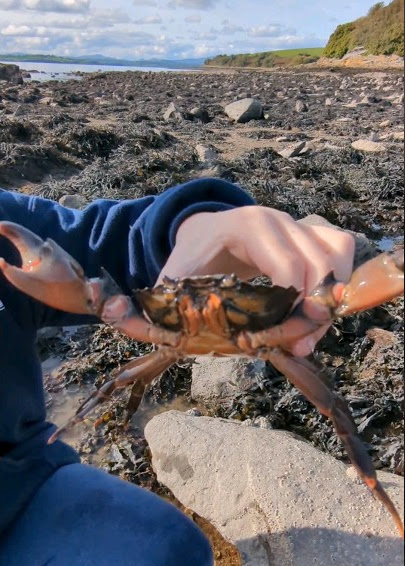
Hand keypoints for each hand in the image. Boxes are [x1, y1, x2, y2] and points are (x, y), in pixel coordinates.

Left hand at [157, 206, 354, 355]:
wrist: (203, 232)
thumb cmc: (192, 256)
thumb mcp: (175, 275)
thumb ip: (172, 301)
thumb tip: (169, 334)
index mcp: (247, 226)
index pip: (288, 265)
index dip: (292, 305)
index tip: (284, 339)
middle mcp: (278, 219)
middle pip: (318, 264)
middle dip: (313, 311)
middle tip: (300, 346)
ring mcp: (297, 223)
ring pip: (337, 254)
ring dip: (331, 297)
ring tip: (310, 332)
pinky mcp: (310, 233)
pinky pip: (340, 248)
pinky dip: (338, 279)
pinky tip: (318, 309)